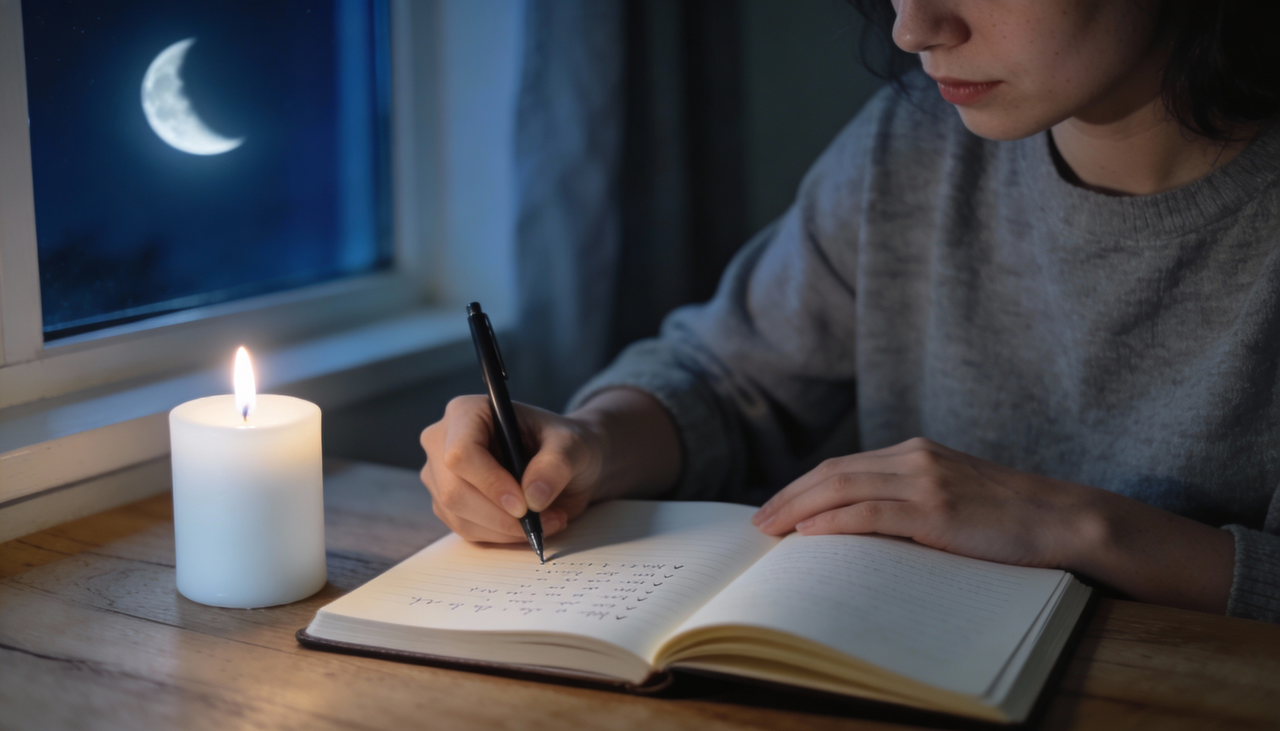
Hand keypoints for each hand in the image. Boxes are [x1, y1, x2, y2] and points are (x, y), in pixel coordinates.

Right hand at [419, 396, 605, 542]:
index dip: (490, 482)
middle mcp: (443, 442)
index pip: (461, 452)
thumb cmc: (565, 443)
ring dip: (507, 529)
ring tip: (549, 520)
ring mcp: (440, 476)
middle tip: (544, 520)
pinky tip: (530, 525)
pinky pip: (467, 530)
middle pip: (454, 491)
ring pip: (460, 516)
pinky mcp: (449, 505)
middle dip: (501, 515)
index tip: (524, 505)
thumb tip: (533, 497)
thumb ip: (556, 465)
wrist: (565, 461)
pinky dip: (503, 536)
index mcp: (467, 412)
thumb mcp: (573, 445)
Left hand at [751, 437, 1102, 568]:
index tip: (773, 509)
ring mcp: (926, 480)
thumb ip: (910, 501)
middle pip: (832, 473)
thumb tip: (861, 529)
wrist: (1063, 518)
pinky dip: (833, 522)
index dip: (801, 488)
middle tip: (757, 524)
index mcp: (915, 452)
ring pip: (842, 488)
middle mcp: (914, 458)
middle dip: (788, 498)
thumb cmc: (1009, 518)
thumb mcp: (952, 497)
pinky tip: (808, 535)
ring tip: (769, 532)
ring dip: (797, 510)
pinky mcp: (937, 510)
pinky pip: (870, 513)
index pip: (842, 467)